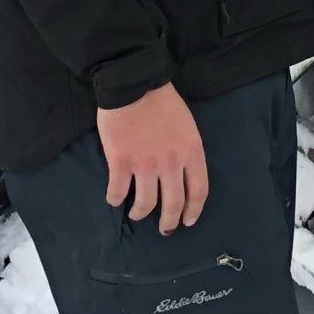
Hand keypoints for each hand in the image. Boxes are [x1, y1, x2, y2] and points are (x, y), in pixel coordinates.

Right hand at [97, 83, 208, 232]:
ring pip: (145, 204)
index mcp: (191, 152)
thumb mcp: (187, 126)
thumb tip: (182, 175)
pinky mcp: (121, 163)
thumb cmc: (162, 101)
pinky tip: (115, 198)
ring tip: (136, 214)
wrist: (133, 83)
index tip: (188, 221)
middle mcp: (171, 163)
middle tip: (165, 229)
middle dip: (169, 222)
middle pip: (174, 204)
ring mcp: (145, 164)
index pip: (199, 191)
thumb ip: (186, 151)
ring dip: (140, 213)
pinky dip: (115, 199)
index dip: (194, 211)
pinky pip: (118, 192)